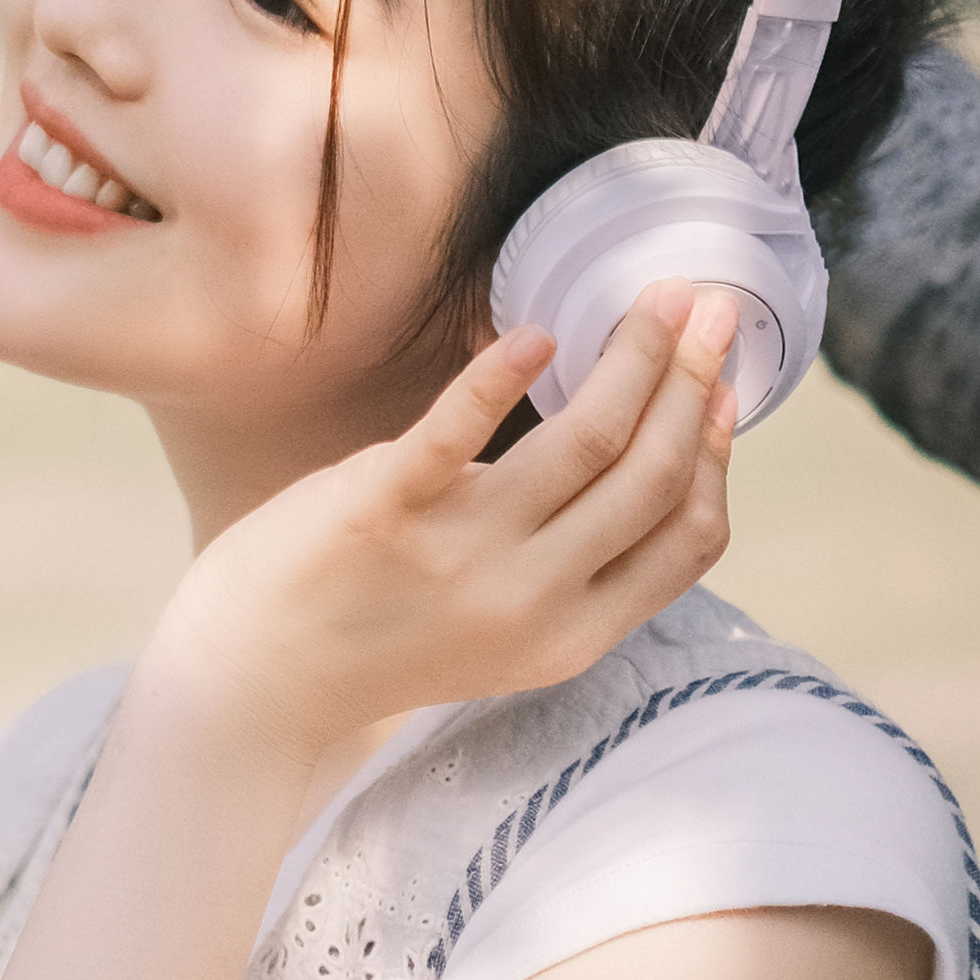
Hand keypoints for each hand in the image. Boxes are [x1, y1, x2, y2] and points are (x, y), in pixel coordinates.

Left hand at [139, 284, 738, 761]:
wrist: (256, 681)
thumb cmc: (381, 636)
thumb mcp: (504, 633)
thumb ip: (570, 570)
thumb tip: (635, 463)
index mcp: (571, 635)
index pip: (688, 539)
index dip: (717, 455)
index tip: (723, 388)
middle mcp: (531, 600)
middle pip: (650, 476)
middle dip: (692, 380)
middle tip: (707, 307)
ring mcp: (461, 553)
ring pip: (586, 441)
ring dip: (632, 356)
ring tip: (651, 298)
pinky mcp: (384, 506)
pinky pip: (458, 428)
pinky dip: (500, 374)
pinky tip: (533, 333)